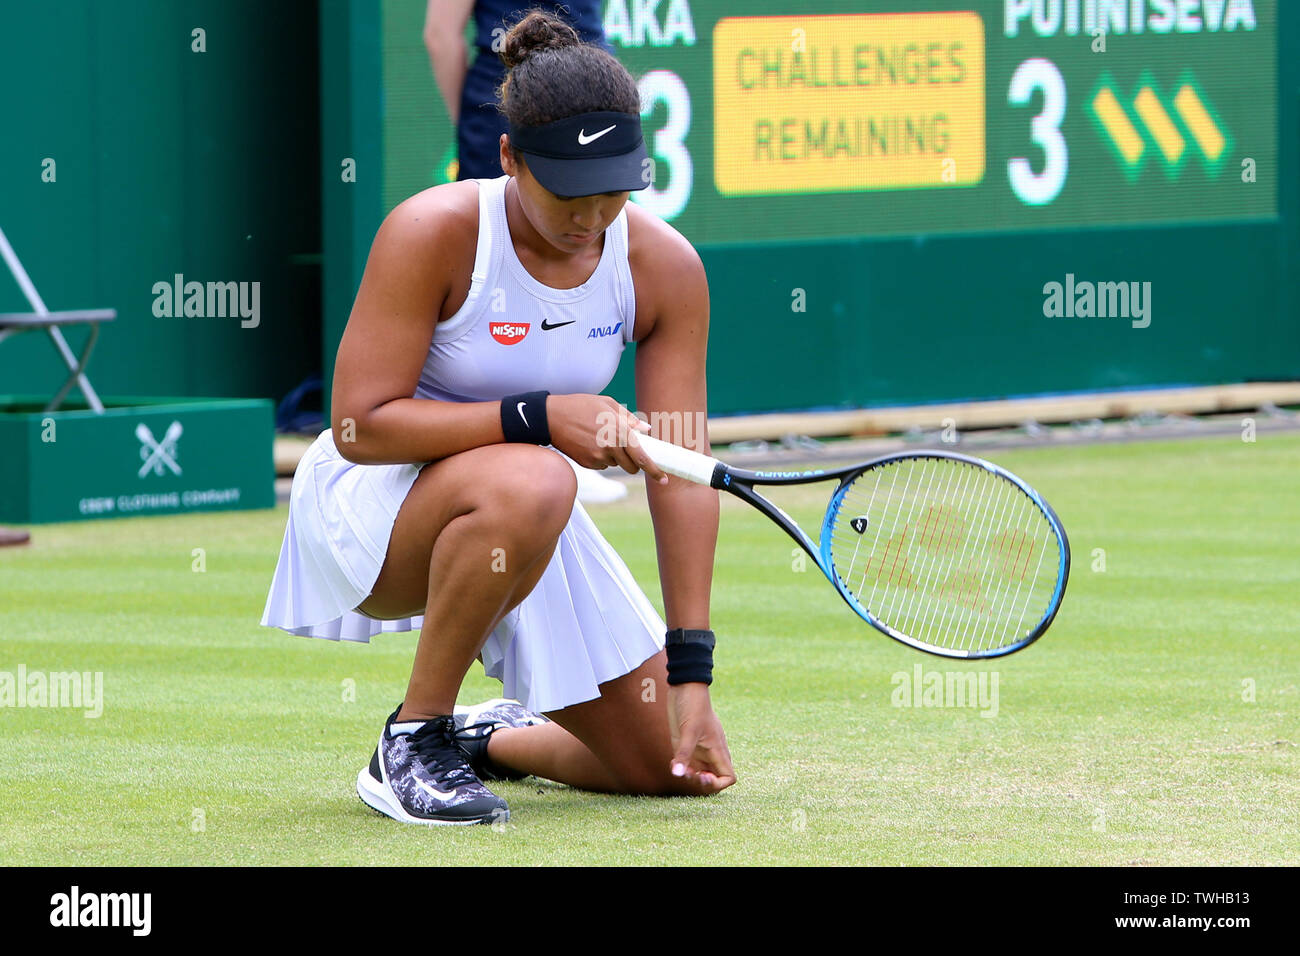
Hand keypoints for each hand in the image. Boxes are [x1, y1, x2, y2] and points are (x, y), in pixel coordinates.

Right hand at [546, 393, 667, 482]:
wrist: (550, 418)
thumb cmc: (580, 406)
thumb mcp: (607, 404)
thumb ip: (630, 419)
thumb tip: (647, 431)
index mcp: (619, 431)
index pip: (642, 457)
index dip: (655, 470)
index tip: (664, 479)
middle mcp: (610, 447)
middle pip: (632, 466)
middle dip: (635, 463)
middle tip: (628, 450)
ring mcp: (597, 458)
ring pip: (616, 465)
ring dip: (616, 457)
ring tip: (601, 437)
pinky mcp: (587, 464)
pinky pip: (602, 465)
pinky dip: (602, 458)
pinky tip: (590, 443)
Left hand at [667, 682, 735, 792]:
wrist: (685, 687)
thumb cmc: (692, 706)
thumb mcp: (688, 731)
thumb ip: (684, 754)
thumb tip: (677, 774)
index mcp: (717, 750)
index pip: (729, 777)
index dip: (718, 784)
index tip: (703, 776)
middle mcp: (710, 753)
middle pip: (714, 779)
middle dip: (702, 783)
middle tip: (690, 774)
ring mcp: (699, 749)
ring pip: (700, 773)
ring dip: (690, 777)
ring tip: (679, 768)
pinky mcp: (687, 745)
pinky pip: (688, 764)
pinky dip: (681, 768)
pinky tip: (673, 762)